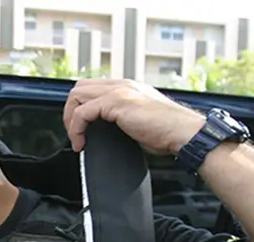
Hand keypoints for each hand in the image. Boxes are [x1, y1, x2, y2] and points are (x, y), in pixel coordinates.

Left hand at [63, 79, 205, 154]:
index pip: (91, 88)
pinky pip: (83, 112)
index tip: (80, 130)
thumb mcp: (138, 122)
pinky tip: (81, 144)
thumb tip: (104, 133)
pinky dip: (76, 129)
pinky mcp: (117, 102)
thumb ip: (121, 120)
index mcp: (127, 88)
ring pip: (77, 95)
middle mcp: (121, 85)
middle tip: (75, 134)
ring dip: (70, 120)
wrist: (183, 133)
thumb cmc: (167, 132)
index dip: (80, 108)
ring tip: (76, 139)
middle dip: (70, 112)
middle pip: (79, 87)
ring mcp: (119, 91)